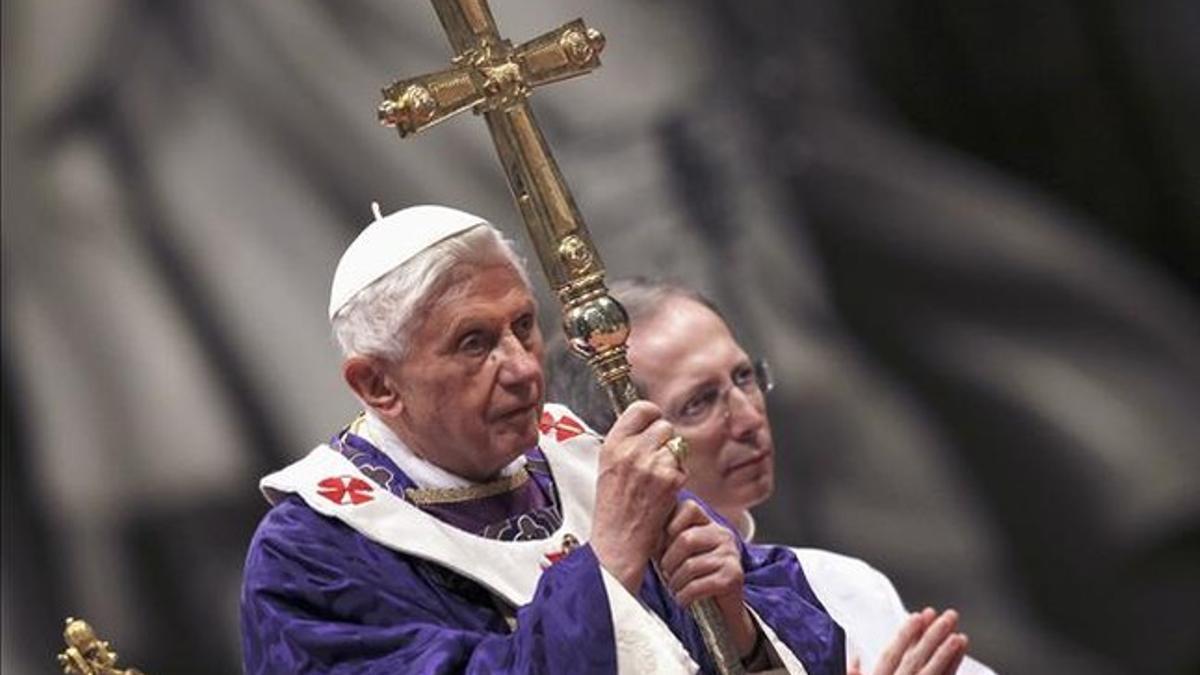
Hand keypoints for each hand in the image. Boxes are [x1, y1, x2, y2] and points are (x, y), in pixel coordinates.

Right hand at [591, 401, 686, 592]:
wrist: (618, 543)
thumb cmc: (613, 510)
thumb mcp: (608, 468)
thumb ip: (626, 445)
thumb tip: (648, 426)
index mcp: (612, 445)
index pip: (640, 409)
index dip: (651, 416)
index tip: (652, 427)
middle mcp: (630, 451)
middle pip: (663, 425)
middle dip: (665, 441)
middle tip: (656, 462)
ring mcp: (651, 464)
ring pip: (676, 445)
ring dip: (673, 460)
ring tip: (658, 481)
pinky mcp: (669, 480)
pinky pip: (682, 467)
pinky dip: (678, 479)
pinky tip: (663, 494)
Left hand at [658, 499, 757, 657]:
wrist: (720, 610)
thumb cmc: (694, 578)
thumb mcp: (679, 553)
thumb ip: (666, 538)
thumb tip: (642, 531)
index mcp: (709, 524)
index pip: (689, 507)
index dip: (670, 523)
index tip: (662, 544)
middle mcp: (723, 535)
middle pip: (686, 539)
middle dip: (668, 561)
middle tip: (665, 573)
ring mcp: (730, 555)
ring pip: (690, 565)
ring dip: (675, 582)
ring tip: (674, 588)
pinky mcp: (733, 577)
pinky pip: (699, 585)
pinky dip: (684, 596)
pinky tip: (683, 599)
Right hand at [852, 608, 967, 674]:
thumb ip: (854, 674)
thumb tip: (854, 656)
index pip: (891, 654)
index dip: (905, 635)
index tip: (917, 617)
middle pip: (915, 658)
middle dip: (933, 636)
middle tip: (948, 616)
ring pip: (932, 671)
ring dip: (947, 652)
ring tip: (959, 634)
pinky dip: (953, 665)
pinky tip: (959, 649)